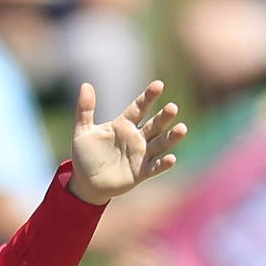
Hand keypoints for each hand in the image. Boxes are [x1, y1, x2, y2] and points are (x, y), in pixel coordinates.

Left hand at [68, 81, 187, 204]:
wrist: (85, 181)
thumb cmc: (85, 155)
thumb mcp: (82, 131)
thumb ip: (85, 109)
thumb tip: (85, 84)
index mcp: (123, 125)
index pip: (139, 108)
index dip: (148, 97)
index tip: (158, 85)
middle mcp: (137, 137)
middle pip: (154, 124)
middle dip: (164, 117)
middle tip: (172, 107)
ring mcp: (141, 154)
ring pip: (160, 144)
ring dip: (171, 137)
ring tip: (182, 128)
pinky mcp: (142, 172)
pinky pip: (155, 167)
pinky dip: (163, 163)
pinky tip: (171, 158)